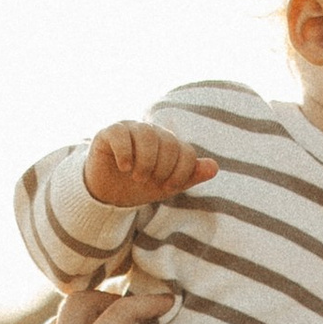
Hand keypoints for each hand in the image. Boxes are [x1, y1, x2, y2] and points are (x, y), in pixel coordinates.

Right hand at [82, 119, 218, 208]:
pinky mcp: (109, 132)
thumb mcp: (167, 185)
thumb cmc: (139, 187)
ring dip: (146, 161)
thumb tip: (214, 167)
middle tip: (149, 181)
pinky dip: (125, 153)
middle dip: (163, 168)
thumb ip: (190, 175)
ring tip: (137, 177)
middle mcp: (152, 132)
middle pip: (169, 142)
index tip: (168, 187)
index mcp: (169, 143)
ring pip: (147, 135)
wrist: (107, 194)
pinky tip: (124, 168)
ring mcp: (130, 129)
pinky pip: (121, 134)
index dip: (181, 172)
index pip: (186, 151)